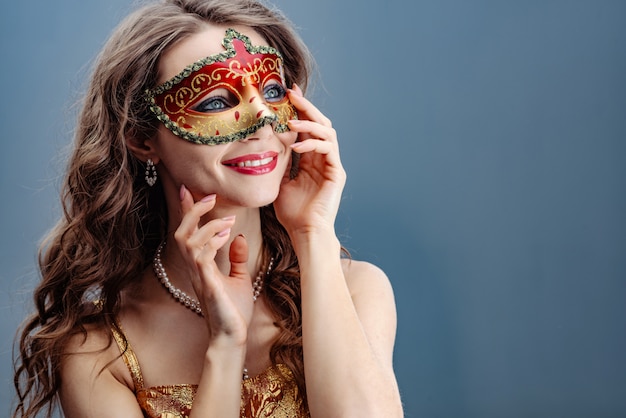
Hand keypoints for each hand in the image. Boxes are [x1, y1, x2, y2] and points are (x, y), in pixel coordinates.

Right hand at [174, 186, 253, 345]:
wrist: (232, 336)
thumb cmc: (233, 311)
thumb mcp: (239, 278)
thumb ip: (237, 258)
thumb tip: (239, 237)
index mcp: (199, 264)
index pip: (188, 232)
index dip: (186, 210)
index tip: (187, 189)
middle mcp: (194, 267)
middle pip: (180, 231)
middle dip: (192, 210)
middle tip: (210, 197)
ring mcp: (198, 275)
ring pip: (186, 240)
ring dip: (206, 225)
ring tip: (227, 220)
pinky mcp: (207, 283)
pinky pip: (200, 257)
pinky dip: (211, 242)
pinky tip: (227, 236)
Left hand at [274, 85, 346, 236]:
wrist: (304, 232)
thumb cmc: (292, 213)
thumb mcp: (279, 182)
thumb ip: (279, 163)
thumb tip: (265, 147)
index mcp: (312, 160)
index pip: (308, 128)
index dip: (300, 110)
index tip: (287, 93)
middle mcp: (324, 159)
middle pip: (321, 124)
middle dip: (307, 107)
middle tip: (292, 93)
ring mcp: (332, 165)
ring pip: (327, 132)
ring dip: (309, 122)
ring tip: (291, 119)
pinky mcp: (337, 173)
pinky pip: (328, 149)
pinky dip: (312, 143)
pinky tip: (296, 145)